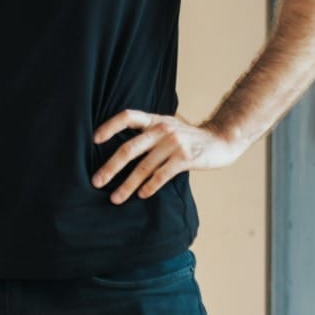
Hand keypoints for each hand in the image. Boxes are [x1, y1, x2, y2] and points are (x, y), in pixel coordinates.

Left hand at [91, 110, 246, 203]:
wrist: (221, 140)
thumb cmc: (188, 137)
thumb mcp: (168, 126)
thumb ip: (148, 133)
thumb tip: (118, 149)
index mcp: (155, 120)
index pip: (127, 117)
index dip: (109, 126)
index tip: (93, 139)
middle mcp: (162, 129)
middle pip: (129, 149)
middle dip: (110, 167)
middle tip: (96, 181)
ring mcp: (174, 144)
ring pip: (143, 168)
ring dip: (127, 185)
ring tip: (115, 198)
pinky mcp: (185, 158)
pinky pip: (161, 176)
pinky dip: (149, 187)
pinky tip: (141, 195)